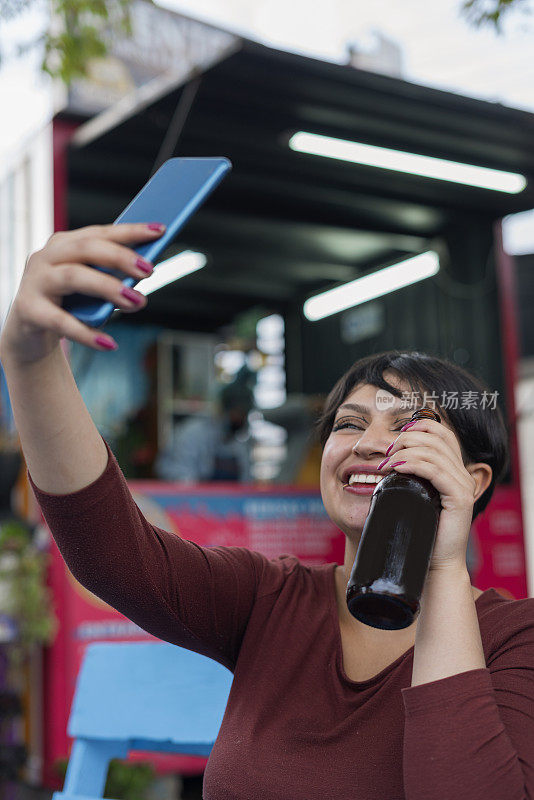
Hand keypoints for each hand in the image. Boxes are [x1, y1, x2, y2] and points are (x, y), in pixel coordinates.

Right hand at [0, 223, 164, 364]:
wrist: (28, 333)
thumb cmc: (66, 305)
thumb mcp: (90, 289)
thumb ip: (110, 278)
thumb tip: (142, 275)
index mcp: (64, 244)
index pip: (100, 232)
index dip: (130, 231)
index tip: (160, 230)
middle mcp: (47, 257)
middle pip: (87, 248)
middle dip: (121, 257)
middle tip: (150, 270)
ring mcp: (35, 281)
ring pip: (74, 276)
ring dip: (109, 288)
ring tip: (137, 302)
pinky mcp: (29, 310)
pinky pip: (61, 321)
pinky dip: (86, 334)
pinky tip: (109, 343)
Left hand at [378, 418, 477, 571]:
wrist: (434, 563)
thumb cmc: (420, 531)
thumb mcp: (413, 496)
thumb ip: (408, 476)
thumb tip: (384, 459)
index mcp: (453, 469)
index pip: (443, 434)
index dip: (421, 425)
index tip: (397, 435)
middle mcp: (462, 474)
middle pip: (437, 438)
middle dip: (408, 438)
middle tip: (386, 452)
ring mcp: (463, 486)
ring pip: (434, 453)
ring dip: (405, 451)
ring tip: (385, 463)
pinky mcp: (460, 499)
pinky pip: (436, 471)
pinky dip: (414, 464)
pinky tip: (397, 467)